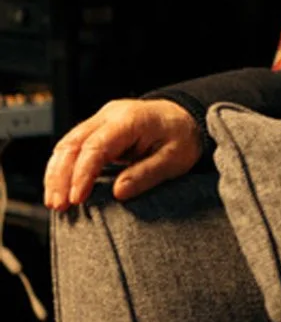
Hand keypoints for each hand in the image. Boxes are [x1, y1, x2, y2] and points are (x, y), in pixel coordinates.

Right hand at [44, 98, 202, 210]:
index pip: (96, 146)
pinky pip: (72, 147)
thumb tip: (119, 192)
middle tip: (59, 205)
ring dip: (56, 174)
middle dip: (61, 176)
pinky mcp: (96, 130)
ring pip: (66, 145)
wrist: (184, 118)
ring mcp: (100, 121)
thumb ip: (147, 174)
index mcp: (130, 119)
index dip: (82, 174)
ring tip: (55, 202)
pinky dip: (62, 168)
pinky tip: (59, 188)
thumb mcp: (175, 159)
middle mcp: (109, 116)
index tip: (77, 198)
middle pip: (73, 144)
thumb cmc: (181, 137)